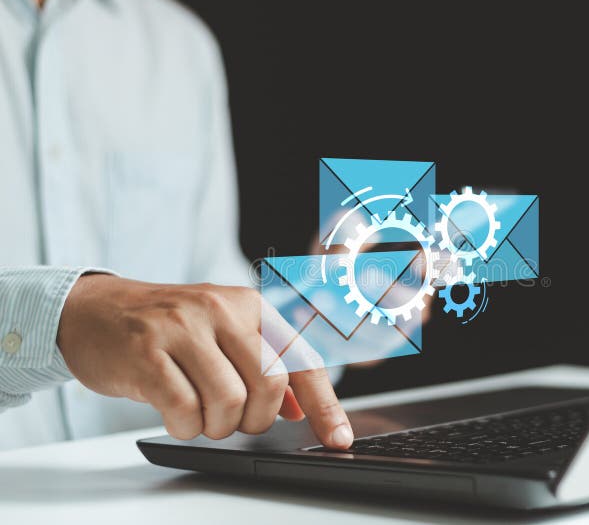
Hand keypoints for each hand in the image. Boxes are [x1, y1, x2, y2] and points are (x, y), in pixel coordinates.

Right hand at [56, 275, 352, 447]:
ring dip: (218, 427)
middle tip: (236, 420)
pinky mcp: (147, 351)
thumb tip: (302, 408)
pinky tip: (178, 416)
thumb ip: (266, 366)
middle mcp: (223, 308)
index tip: (338, 438)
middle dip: (258, 419)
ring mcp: (183, 326)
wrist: (96, 311)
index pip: (302, 358)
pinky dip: (187, 428)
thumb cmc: (168, 328)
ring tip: (202, 416)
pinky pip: (185, 410)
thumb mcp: (225, 335)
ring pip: (229, 401)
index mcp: (251, 304)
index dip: (324, 404)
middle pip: (271, 383)